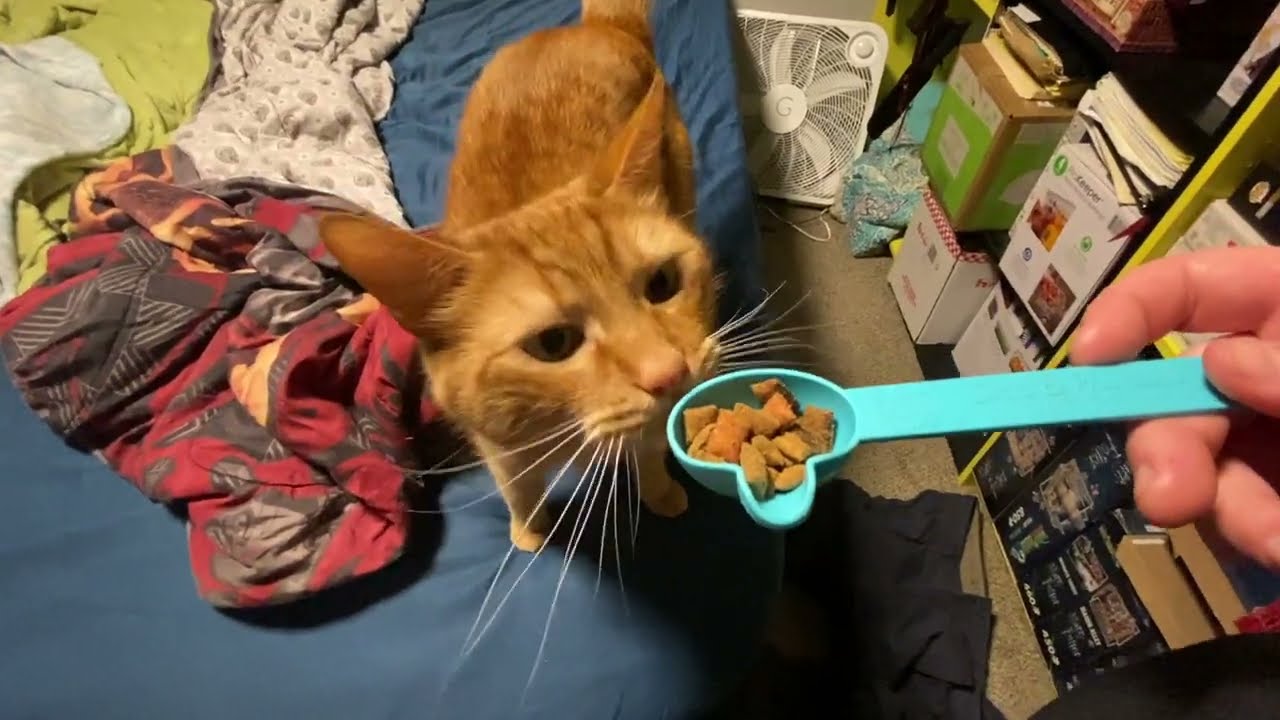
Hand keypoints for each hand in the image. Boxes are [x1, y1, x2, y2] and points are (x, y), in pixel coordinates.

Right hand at [1071, 246, 1279, 568]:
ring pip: (1193, 463)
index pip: (1195, 285)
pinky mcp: (1272, 499)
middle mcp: (1265, 373)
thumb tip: (1224, 363)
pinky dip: (1252, 533)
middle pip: (1177, 393)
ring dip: (1212, 502)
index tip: (1090, 355)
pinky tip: (1278, 548)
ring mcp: (1267, 441)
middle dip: (1161, 442)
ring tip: (1270, 540)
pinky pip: (1235, 515)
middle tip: (1164, 497)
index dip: (1134, 309)